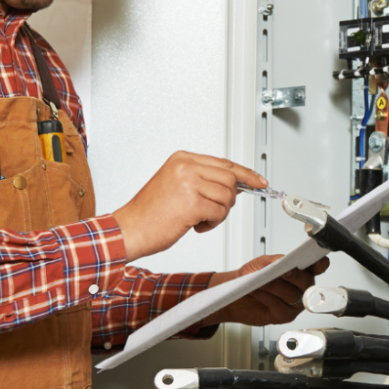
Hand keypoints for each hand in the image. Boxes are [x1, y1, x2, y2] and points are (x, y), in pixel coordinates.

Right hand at [110, 151, 265, 259]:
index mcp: (182, 158)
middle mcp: (185, 166)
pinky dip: (212, 224)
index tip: (260, 182)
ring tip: (199, 219)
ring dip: (219, 214)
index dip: (246, 174)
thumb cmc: (150, 213)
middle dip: (229, 199)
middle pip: (230, 178)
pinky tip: (195, 226)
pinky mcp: (191, 202)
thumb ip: (203, 179)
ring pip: (227, 197)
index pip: (225, 163)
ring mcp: (188, 182)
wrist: (128, 230)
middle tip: (214, 211)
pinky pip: (219, 213)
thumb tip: (236, 184)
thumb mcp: (176, 185)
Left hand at [201, 255, 329, 328]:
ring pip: (293, 295)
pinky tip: (258, 291)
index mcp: (300, 271)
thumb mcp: (259, 264)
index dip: (320, 264)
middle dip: (295, 276)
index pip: (317, 267)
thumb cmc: (251, 278)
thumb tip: (282, 260)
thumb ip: (273, 260)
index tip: (317, 262)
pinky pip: (281, 307)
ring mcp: (295, 303)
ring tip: (262, 281)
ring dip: (276, 286)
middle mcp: (301, 288)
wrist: (237, 296)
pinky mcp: (285, 316)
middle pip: (307, 283)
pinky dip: (267, 297)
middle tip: (284, 271)